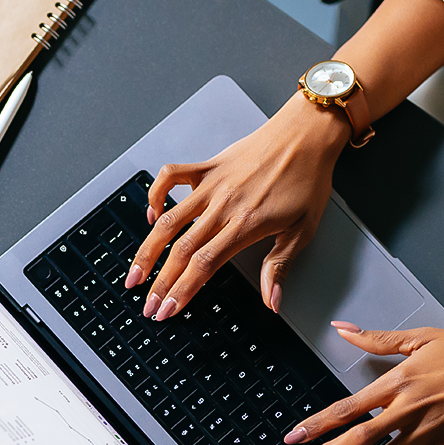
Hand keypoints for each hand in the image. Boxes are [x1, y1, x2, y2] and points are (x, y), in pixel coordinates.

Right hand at [125, 93, 351, 319]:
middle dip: (160, 282)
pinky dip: (155, 194)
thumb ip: (280, 267)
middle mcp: (224, 205)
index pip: (204, 265)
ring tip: (135, 273)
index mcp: (247, 225)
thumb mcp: (303, 229)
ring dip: (148, 250)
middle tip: (148, 305)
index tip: (168, 309)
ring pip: (169, 220)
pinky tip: (151, 214)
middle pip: (181, 250)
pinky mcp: (208, 166)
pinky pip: (171, 176)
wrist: (307, 134)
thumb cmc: (308, 179)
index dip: (182, 291)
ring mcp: (213, 184)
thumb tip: (272, 302)